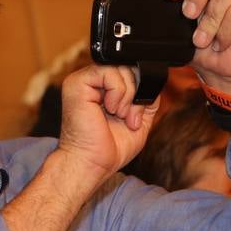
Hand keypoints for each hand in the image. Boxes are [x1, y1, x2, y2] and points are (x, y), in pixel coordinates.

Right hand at [55, 64, 159, 180]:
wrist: (93, 163)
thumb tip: (153, 81)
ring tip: (118, 115)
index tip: (134, 116)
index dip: (140, 89)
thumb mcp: (139, 118)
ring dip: (128, 95)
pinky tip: (109, 109)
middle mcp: (91, 82)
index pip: (129, 71)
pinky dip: (118, 92)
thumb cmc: (110, 148)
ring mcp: (82, 80)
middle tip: (128, 118)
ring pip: (121, 67)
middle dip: (136, 94)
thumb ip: (147, 98)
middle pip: (127, 67)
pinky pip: (109, 72)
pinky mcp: (77, 83)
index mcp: (102, 88)